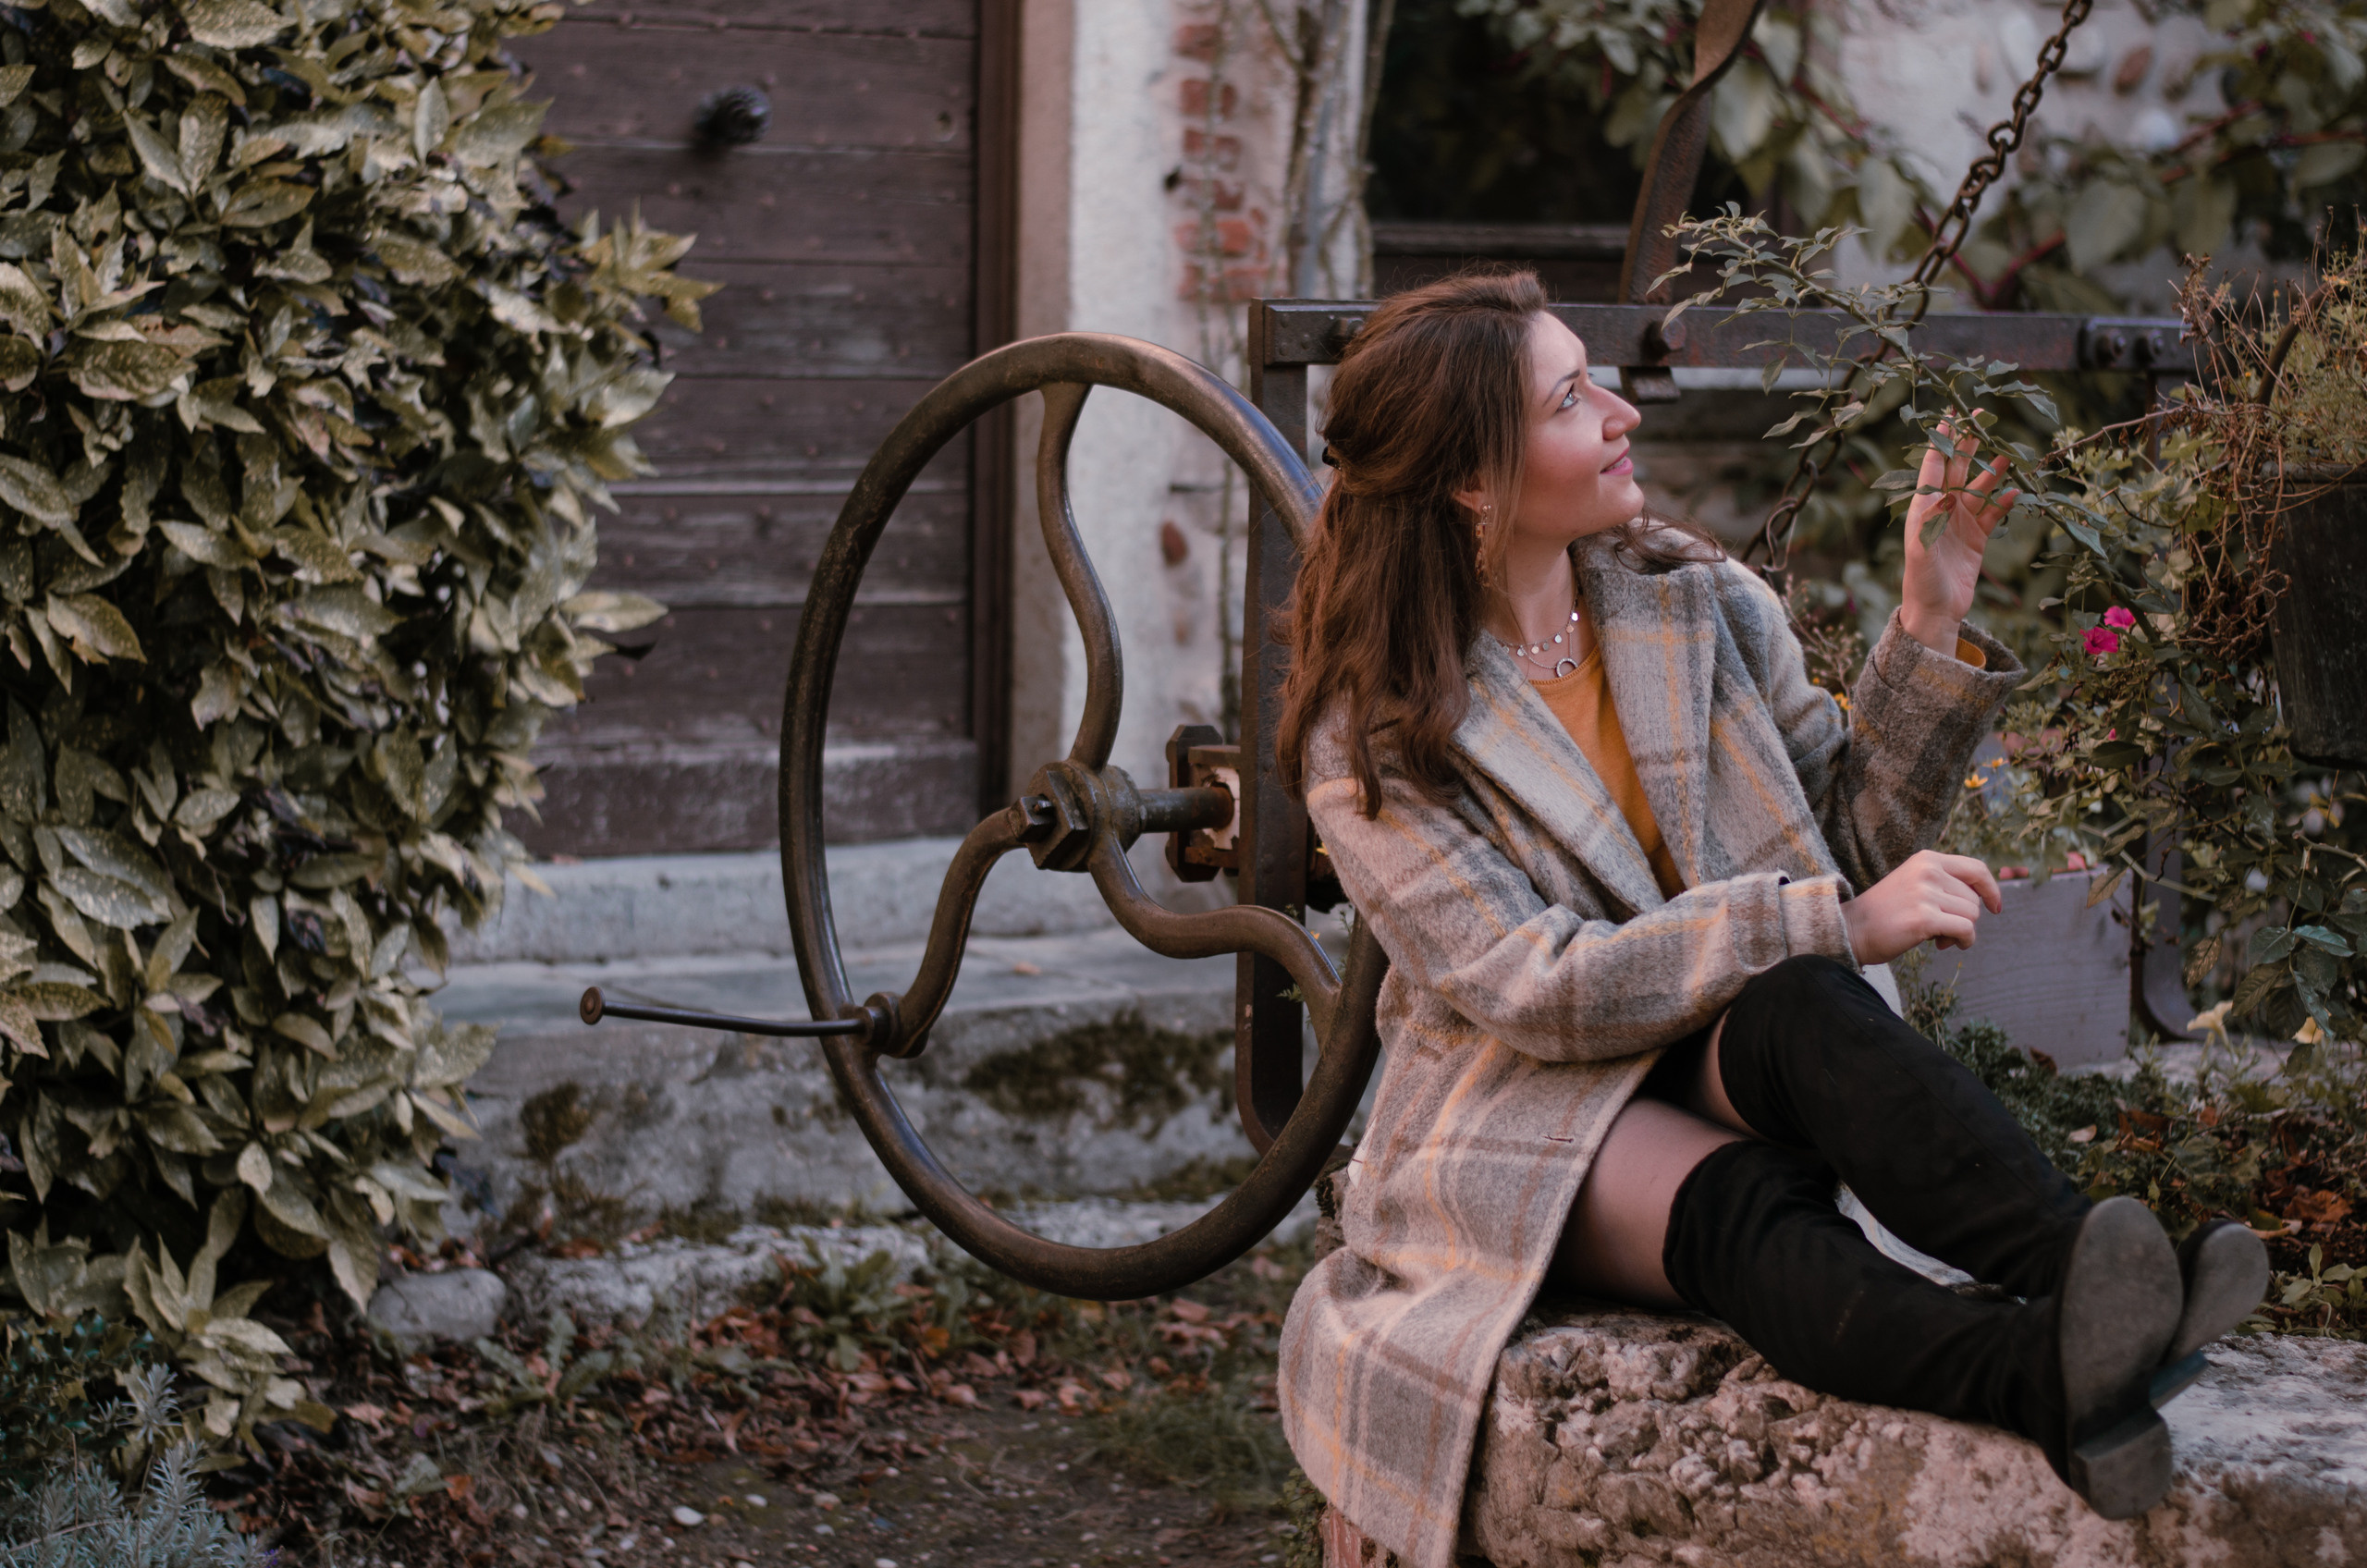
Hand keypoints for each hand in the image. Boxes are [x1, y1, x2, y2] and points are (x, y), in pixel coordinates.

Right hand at [1840, 850, 2003, 965]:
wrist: (1851, 928)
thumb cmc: (1885, 912)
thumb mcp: (1914, 884)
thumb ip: (1944, 883)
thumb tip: (1985, 899)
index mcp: (1926, 859)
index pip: (1975, 869)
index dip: (1991, 889)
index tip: (1995, 906)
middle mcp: (1927, 871)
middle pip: (1974, 898)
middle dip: (1964, 917)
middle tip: (1941, 928)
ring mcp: (1925, 894)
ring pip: (1971, 915)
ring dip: (1961, 931)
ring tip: (1937, 936)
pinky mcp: (1924, 918)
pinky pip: (1965, 930)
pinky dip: (1963, 941)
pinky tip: (1945, 945)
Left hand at [1900, 419, 2016, 655]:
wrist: (1936, 611)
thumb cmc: (1922, 580)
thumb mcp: (1921, 548)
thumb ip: (1929, 520)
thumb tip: (1942, 492)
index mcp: (1924, 507)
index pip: (1934, 466)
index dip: (1943, 440)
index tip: (1949, 415)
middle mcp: (1942, 510)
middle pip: (1958, 469)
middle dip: (1969, 444)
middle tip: (1982, 418)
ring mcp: (1961, 522)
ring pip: (1980, 488)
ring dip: (1993, 471)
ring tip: (2008, 453)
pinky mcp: (1977, 538)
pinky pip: (1995, 513)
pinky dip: (2005, 502)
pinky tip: (2018, 490)